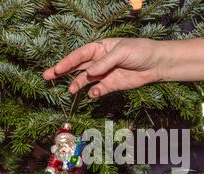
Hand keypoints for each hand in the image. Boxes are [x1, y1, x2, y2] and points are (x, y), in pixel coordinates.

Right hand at [42, 38, 166, 97]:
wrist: (156, 64)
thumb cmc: (140, 51)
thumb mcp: (122, 52)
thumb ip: (105, 63)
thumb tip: (89, 73)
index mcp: (100, 48)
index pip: (80, 55)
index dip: (67, 62)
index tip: (56, 69)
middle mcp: (99, 61)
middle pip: (77, 66)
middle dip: (63, 71)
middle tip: (47, 76)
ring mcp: (104, 74)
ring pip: (86, 80)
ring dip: (77, 84)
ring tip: (70, 90)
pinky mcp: (111, 85)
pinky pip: (99, 90)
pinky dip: (94, 93)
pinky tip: (92, 95)